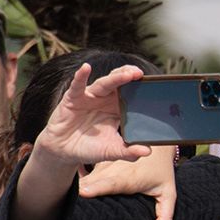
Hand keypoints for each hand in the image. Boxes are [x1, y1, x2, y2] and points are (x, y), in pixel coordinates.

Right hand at [34, 64, 151, 169]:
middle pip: (121, 82)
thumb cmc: (90, 148)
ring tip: (128, 74)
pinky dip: (81, 76)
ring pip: (105, 83)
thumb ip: (128, 152)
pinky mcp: (73, 99)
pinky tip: (86, 68)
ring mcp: (90, 97)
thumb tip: (147, 152)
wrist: (64, 152)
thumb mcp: (111, 151)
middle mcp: (106, 99)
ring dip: (116, 78)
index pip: (132, 94)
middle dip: (131, 75)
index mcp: (118, 108)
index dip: (142, 88)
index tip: (155, 85)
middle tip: (141, 74)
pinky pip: (78, 85)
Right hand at [79, 145, 178, 219]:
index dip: (97, 188)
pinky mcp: (97, 162)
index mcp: (130, 178)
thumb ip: (165, 216)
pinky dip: (77, 183)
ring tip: (66, 201)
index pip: (111, 184)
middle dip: (79, 195)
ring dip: (76, 190)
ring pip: (84, 179)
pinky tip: (72, 192)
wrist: (156, 145)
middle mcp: (114, 169)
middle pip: (91, 184)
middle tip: (70, 209)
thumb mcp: (168, 193)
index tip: (83, 193)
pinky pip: (82, 174)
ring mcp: (104, 165)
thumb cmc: (162, 170)